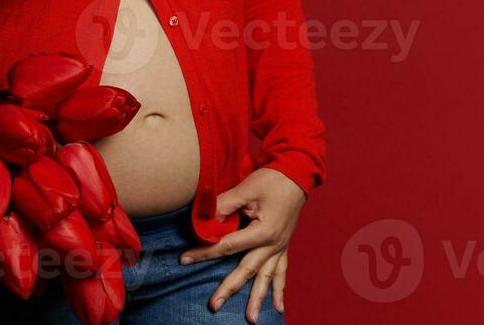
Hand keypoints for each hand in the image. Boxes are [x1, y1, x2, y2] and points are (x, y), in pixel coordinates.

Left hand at [178, 167, 306, 321]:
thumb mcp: (246, 189)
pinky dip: (279, 289)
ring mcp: (280, 247)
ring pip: (266, 278)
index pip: (227, 246)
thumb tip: (203, 220)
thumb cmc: (272, 179)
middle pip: (247, 270)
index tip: (185, 260)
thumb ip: (224, 206)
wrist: (298, 173)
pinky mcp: (283, 246)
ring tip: (251, 319)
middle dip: (229, 288)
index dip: (205, 252)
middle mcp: (274, 244)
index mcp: (263, 231)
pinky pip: (282, 272)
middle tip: (214, 305)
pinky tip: (278, 307)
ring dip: (258, 299)